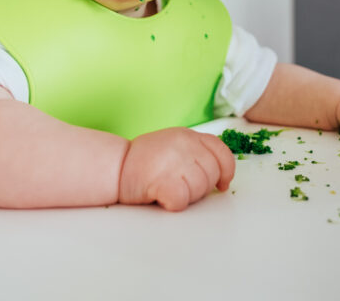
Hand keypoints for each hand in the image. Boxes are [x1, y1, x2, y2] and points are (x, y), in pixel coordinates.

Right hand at [118, 127, 235, 211]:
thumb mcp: (173, 144)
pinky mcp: (162, 180)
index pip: (220, 151)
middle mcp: (184, 144)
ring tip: (168, 189)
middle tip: (181, 187)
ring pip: (199, 189)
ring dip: (187, 196)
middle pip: (212, 174)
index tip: (222, 183)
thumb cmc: (143, 161)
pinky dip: (175, 203)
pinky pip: (182, 199)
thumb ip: (195, 152)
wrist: (114, 166)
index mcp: (188, 135)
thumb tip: (220, 174)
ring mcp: (174, 161)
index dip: (226, 171)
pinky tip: (164, 198)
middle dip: (202, 188)